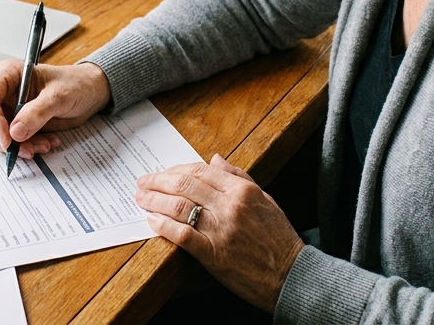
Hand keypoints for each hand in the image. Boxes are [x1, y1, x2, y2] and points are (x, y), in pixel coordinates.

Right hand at [0, 60, 110, 157]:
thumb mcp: (59, 96)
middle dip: (6, 140)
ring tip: (44, 144)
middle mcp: (4, 93)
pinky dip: (28, 147)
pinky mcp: (19, 125)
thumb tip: (15, 132)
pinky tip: (47, 142)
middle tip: (28, 149)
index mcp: (8, 75)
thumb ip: (37, 112)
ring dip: (20, 146)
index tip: (8, 140)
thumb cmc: (76, 84)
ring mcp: (10, 110)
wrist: (90, 94)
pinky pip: (14, 142)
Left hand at [135, 155, 303, 311]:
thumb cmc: (279, 238)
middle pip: (184, 184)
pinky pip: (181, 234)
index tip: (162, 173)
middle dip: (158, 181)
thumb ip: (239, 177)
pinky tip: (151, 221)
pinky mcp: (213, 253)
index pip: (200, 170)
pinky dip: (163, 226)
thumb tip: (215, 159)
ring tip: (141, 199)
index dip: (176, 169)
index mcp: (242, 190)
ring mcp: (220, 229)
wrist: (291, 274)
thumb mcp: (265, 199)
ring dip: (154, 201)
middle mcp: (230, 205)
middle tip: (143, 183)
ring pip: (178, 206)